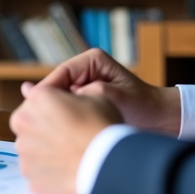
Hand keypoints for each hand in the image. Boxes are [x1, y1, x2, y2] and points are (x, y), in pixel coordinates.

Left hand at [11, 81, 121, 193]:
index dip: (52, 106)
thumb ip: (71, 92)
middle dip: (42, 128)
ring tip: (69, 156)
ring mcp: (25, 153)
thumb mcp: (96, 96)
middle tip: (66, 136)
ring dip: (44, 152)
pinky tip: (68, 173)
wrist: (109, 165)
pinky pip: (38, 174)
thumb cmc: (103, 126)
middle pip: (27, 123)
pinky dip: (49, 174)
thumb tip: (55, 94)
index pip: (36, 97)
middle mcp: (23, 123)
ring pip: (31, 150)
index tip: (66, 114)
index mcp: (38, 98)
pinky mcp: (31, 178)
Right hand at [41, 49, 179, 135]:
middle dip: (46, 103)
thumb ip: (86, 95)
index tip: (36, 108)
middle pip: (55, 85)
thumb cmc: (143, 106)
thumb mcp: (116, 98)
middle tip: (35, 123)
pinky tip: (50, 132)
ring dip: (52, 113)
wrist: (159, 119)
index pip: (61, 73)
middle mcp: (85, 70)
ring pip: (58, 99)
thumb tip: (54, 97)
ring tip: (43, 130)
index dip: (47, 90)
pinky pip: (66, 108)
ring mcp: (83, 85)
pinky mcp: (83, 99)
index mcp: (93, 60)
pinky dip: (60, 119)